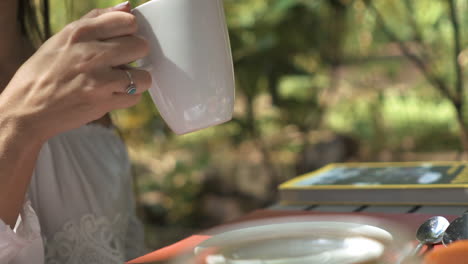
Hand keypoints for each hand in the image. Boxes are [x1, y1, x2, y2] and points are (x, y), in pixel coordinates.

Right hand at [0, 2, 150, 142]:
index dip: (129, 32)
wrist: (26, 108)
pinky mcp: (103, 102)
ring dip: (135, 80)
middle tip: (122, 62)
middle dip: (135, 55)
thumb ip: (97, 20)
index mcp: (80, 32)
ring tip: (119, 81)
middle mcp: (91, 53)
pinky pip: (135, 97)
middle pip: (141, 46)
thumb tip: (128, 8)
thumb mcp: (63, 38)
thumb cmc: (45, 72)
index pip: (127, 21)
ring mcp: (99, 79)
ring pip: (143, 76)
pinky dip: (127, 97)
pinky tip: (113, 94)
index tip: (122, 40)